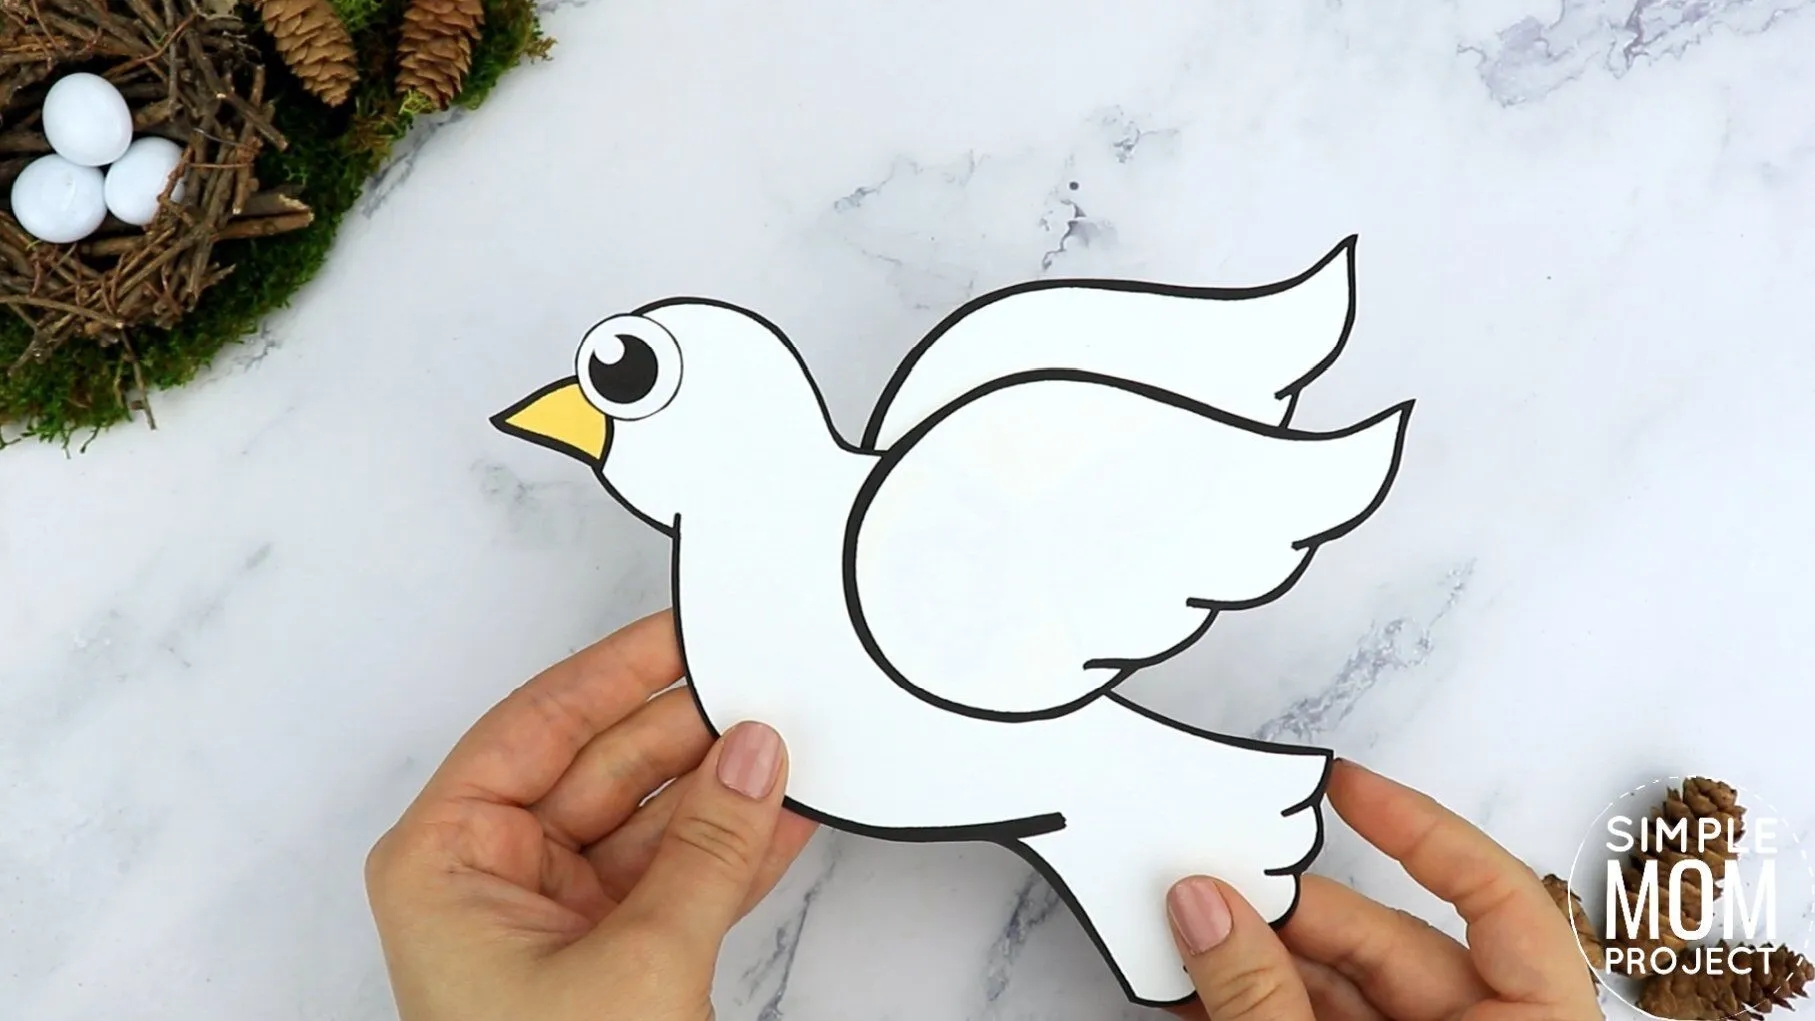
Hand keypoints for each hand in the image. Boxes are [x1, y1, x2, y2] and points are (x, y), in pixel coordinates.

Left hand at [364, 610, 816, 1020]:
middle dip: (687, 731)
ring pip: (649, 819)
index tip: (683, 630)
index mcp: (449, 857)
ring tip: (789, 744)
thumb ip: (705, 849)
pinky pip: (677, 874)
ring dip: (721, 789)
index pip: (537, 724)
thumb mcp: (637, 962)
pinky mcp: (611, 955)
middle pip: (600, 765)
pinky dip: (732, 848)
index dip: (615, 670)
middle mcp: (494, 877)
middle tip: (763, 686)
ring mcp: (555, 917)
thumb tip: (752, 756)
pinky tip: (784, 811)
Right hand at [1166, 759, 1597, 1020]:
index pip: (1500, 898)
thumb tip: (1206, 908)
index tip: (1350, 786)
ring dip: (1257, 959)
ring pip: (1340, 991)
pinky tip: (1195, 989)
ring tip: (1187, 926)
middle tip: (1217, 871)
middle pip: (1392, 946)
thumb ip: (1263, 997)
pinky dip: (1256, 1005)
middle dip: (1294, 908)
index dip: (1422, 832)